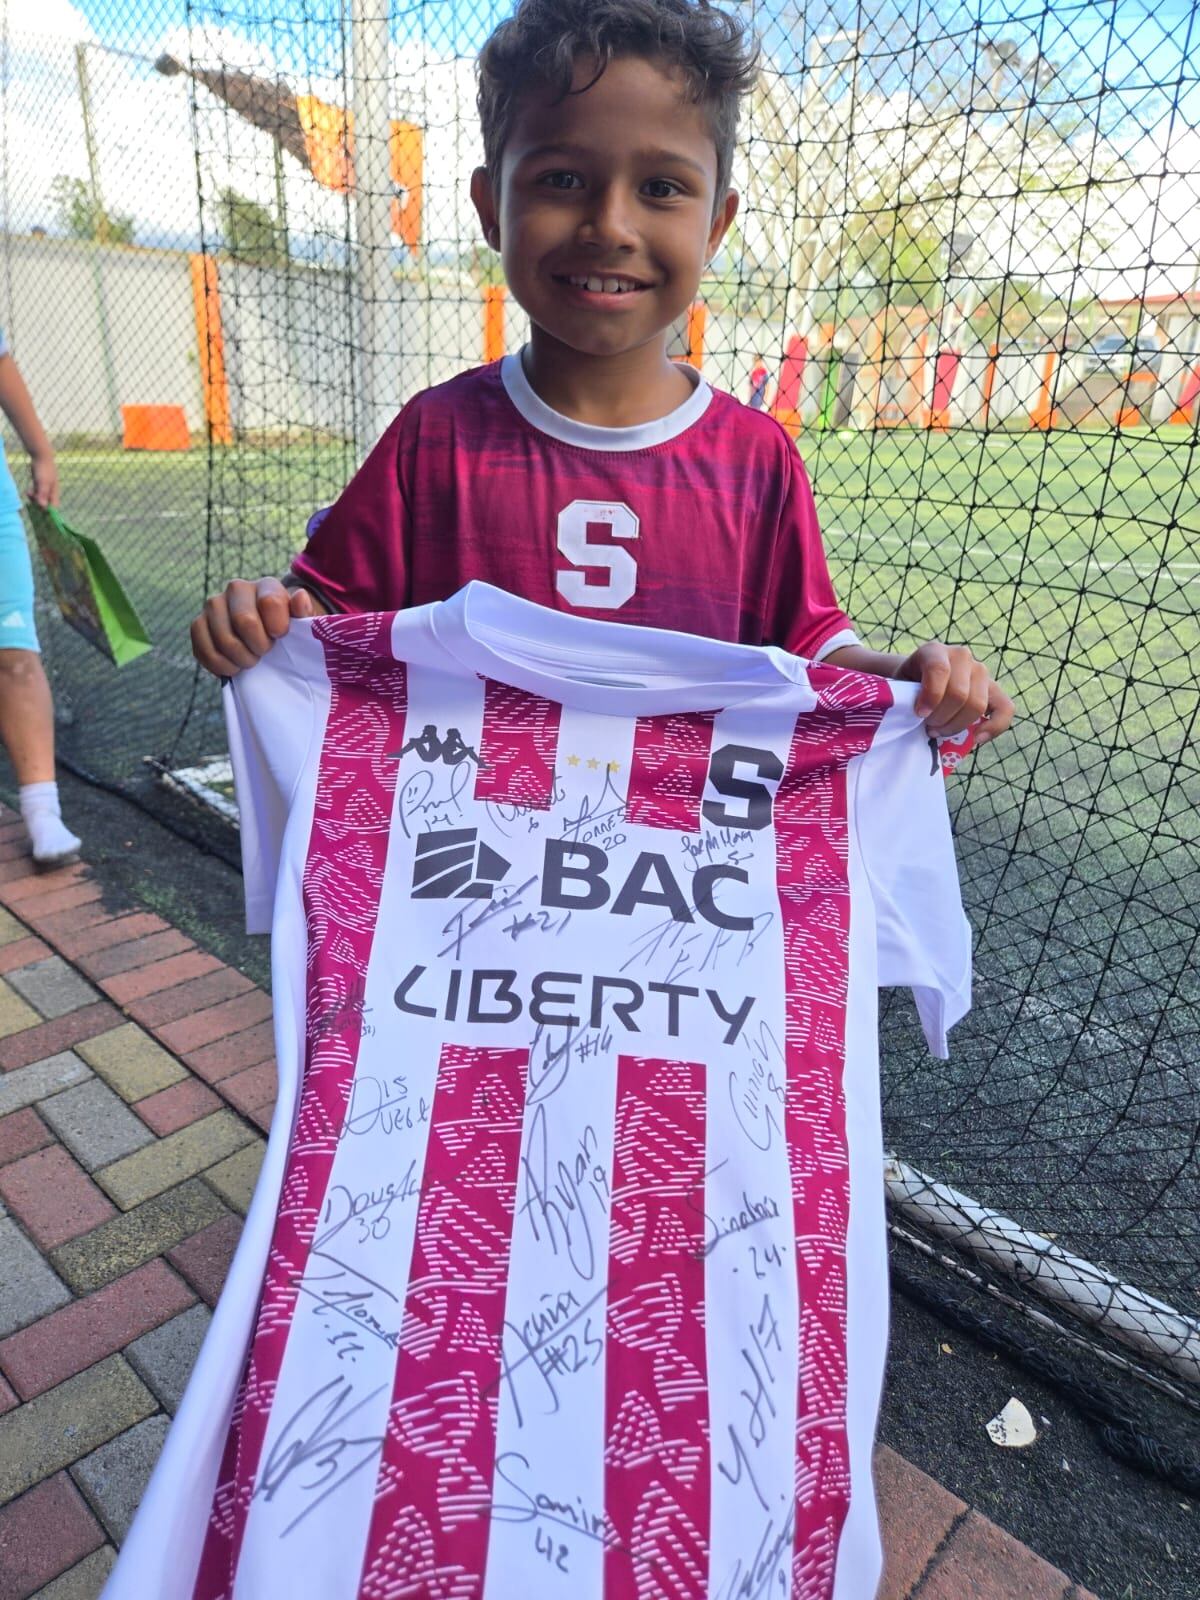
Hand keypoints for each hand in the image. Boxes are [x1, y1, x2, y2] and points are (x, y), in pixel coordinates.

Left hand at [28, 449, 57, 507]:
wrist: (41, 456)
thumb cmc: (44, 469)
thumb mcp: (43, 482)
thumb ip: (42, 494)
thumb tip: (42, 506)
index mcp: (54, 492)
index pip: (53, 506)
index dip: (47, 510)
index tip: (39, 509)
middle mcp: (51, 491)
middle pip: (46, 503)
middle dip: (38, 504)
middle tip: (31, 498)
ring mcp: (45, 487)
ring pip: (40, 498)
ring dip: (34, 498)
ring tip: (28, 493)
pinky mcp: (39, 484)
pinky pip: (37, 493)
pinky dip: (32, 494)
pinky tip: (28, 490)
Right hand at [190, 577, 316, 676]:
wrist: (264, 635)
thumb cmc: (287, 628)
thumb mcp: (303, 621)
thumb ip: (304, 611)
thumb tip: (300, 598)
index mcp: (265, 585)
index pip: (270, 603)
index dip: (278, 628)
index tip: (281, 636)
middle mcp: (236, 589)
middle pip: (245, 622)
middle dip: (259, 646)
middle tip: (264, 652)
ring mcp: (214, 605)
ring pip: (224, 640)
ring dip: (241, 659)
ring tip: (250, 659)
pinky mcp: (198, 624)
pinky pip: (204, 650)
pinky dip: (221, 666)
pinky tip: (233, 665)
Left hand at [896, 641, 1013, 745]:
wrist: (918, 680)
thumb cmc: (906, 687)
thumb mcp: (898, 686)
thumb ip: (905, 697)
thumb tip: (915, 716)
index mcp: (934, 651)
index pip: (939, 671)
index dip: (930, 697)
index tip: (919, 714)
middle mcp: (961, 656)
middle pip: (959, 694)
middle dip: (942, 718)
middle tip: (927, 727)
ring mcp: (979, 671)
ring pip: (977, 704)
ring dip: (957, 725)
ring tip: (940, 731)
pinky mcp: (993, 688)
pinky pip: (1005, 708)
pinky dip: (993, 727)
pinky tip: (977, 738)